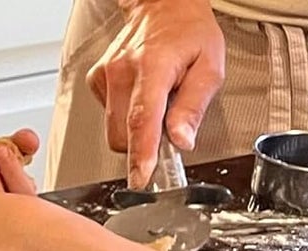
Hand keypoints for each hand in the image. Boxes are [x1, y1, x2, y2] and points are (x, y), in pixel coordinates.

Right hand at [87, 0, 224, 187]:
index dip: (141, 153)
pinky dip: (125, 115)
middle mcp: (122, 70)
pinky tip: (139, 95)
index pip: (141, 119)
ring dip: (134, 129)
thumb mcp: (210, 65)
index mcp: (153, 65)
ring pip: (113, 130)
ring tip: (155, 102)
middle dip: (142, 144)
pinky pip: (108, 116)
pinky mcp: (97, 81)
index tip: (141, 177)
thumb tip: (181, 140)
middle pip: (122, 135)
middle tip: (165, 127)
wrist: (162, 5)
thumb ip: (194, 106)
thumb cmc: (189, 32)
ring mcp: (106, 75)